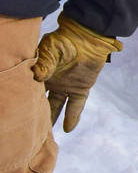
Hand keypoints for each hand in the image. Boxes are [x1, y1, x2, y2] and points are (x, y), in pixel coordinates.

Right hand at [32, 12, 121, 132]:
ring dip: (51, 118)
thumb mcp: (50, 50)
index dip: (23, 100)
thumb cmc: (65, 40)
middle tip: (25, 129)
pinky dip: (73, 117)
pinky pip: (76, 105)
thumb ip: (44, 63)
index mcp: (39, 73)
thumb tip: (37, 77)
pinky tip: (68, 129)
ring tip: (43, 136)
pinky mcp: (80, 88)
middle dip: (34, 114)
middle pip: (40, 102)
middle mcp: (51, 82)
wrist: (88, 36)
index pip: (29, 90)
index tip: (15, 112)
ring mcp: (65, 86)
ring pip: (56, 106)